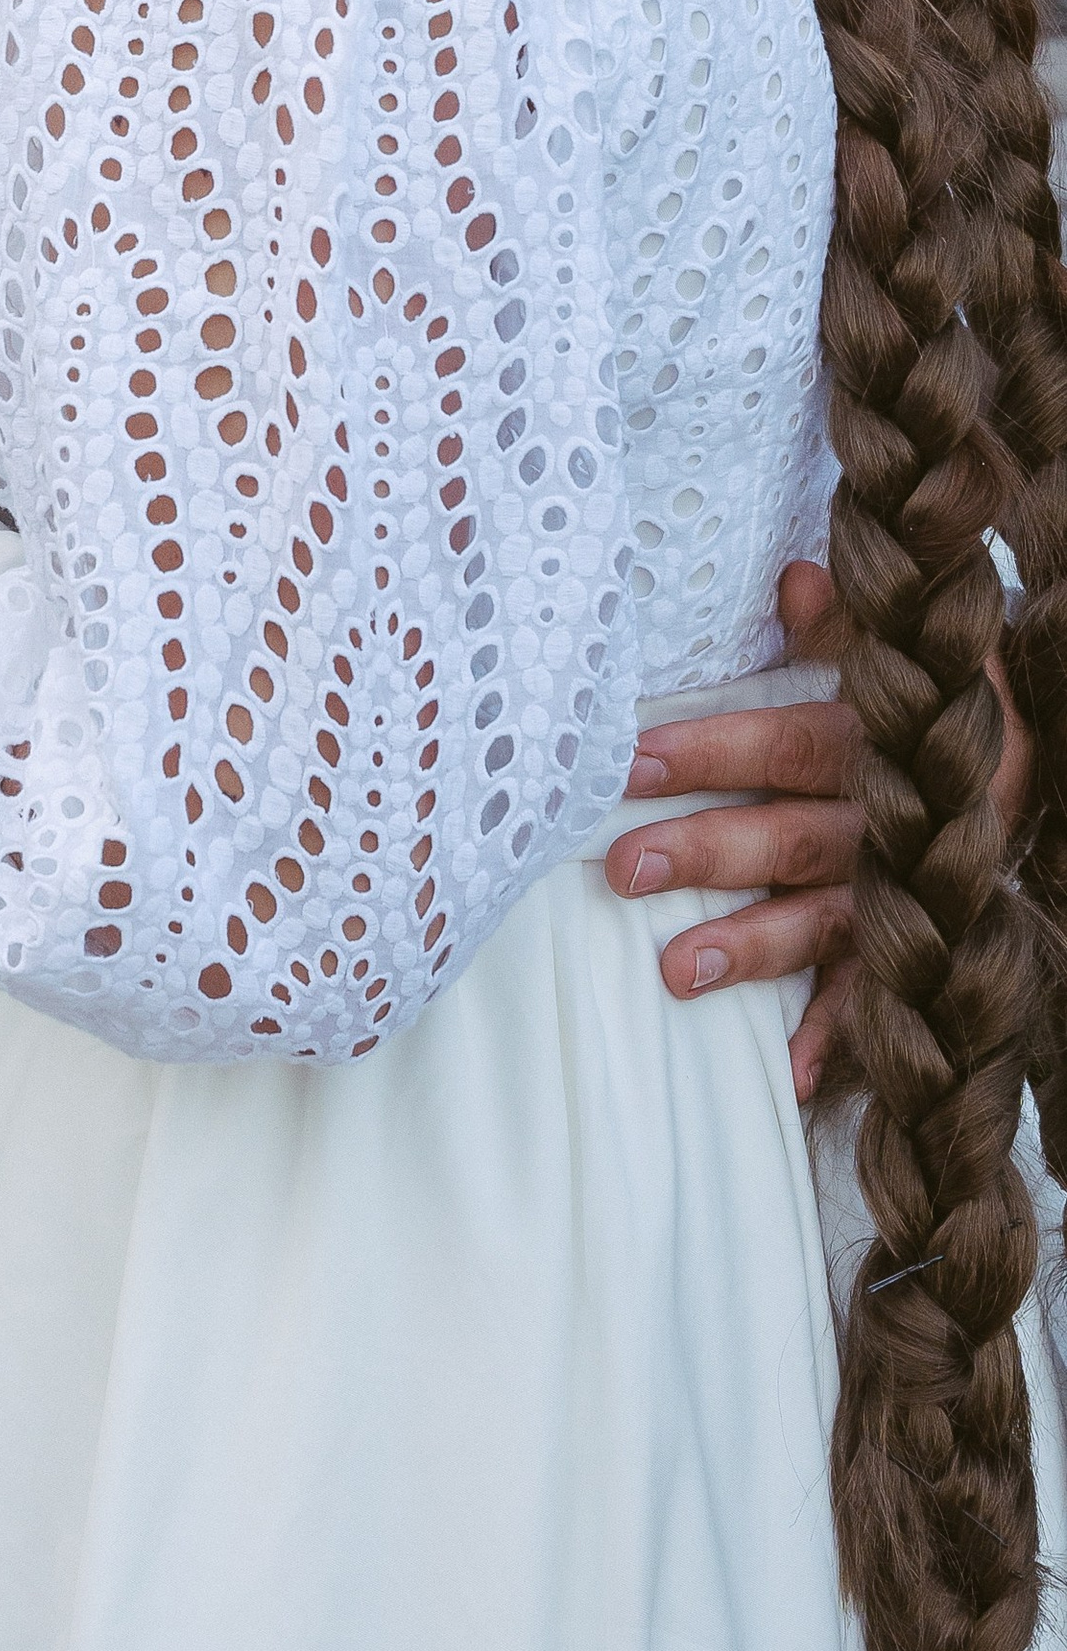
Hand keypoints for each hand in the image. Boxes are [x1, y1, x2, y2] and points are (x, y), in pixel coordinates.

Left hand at [603, 559, 1034, 1102]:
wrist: (1037, 749)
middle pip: (792, 837)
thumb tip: (795, 577)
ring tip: (676, 973)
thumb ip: (843, 622)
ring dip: (752, 949)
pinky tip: (786, 1074)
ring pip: (825, 920)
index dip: (709, 752)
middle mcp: (895, 819)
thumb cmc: (941, 692)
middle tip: (625, 867)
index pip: (784, 745)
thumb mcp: (904, 643)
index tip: (627, 762)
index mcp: (880, 740)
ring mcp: (909, 887)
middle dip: (710, 854)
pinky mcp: (925, 937)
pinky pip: (880, 994)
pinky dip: (837, 1037)